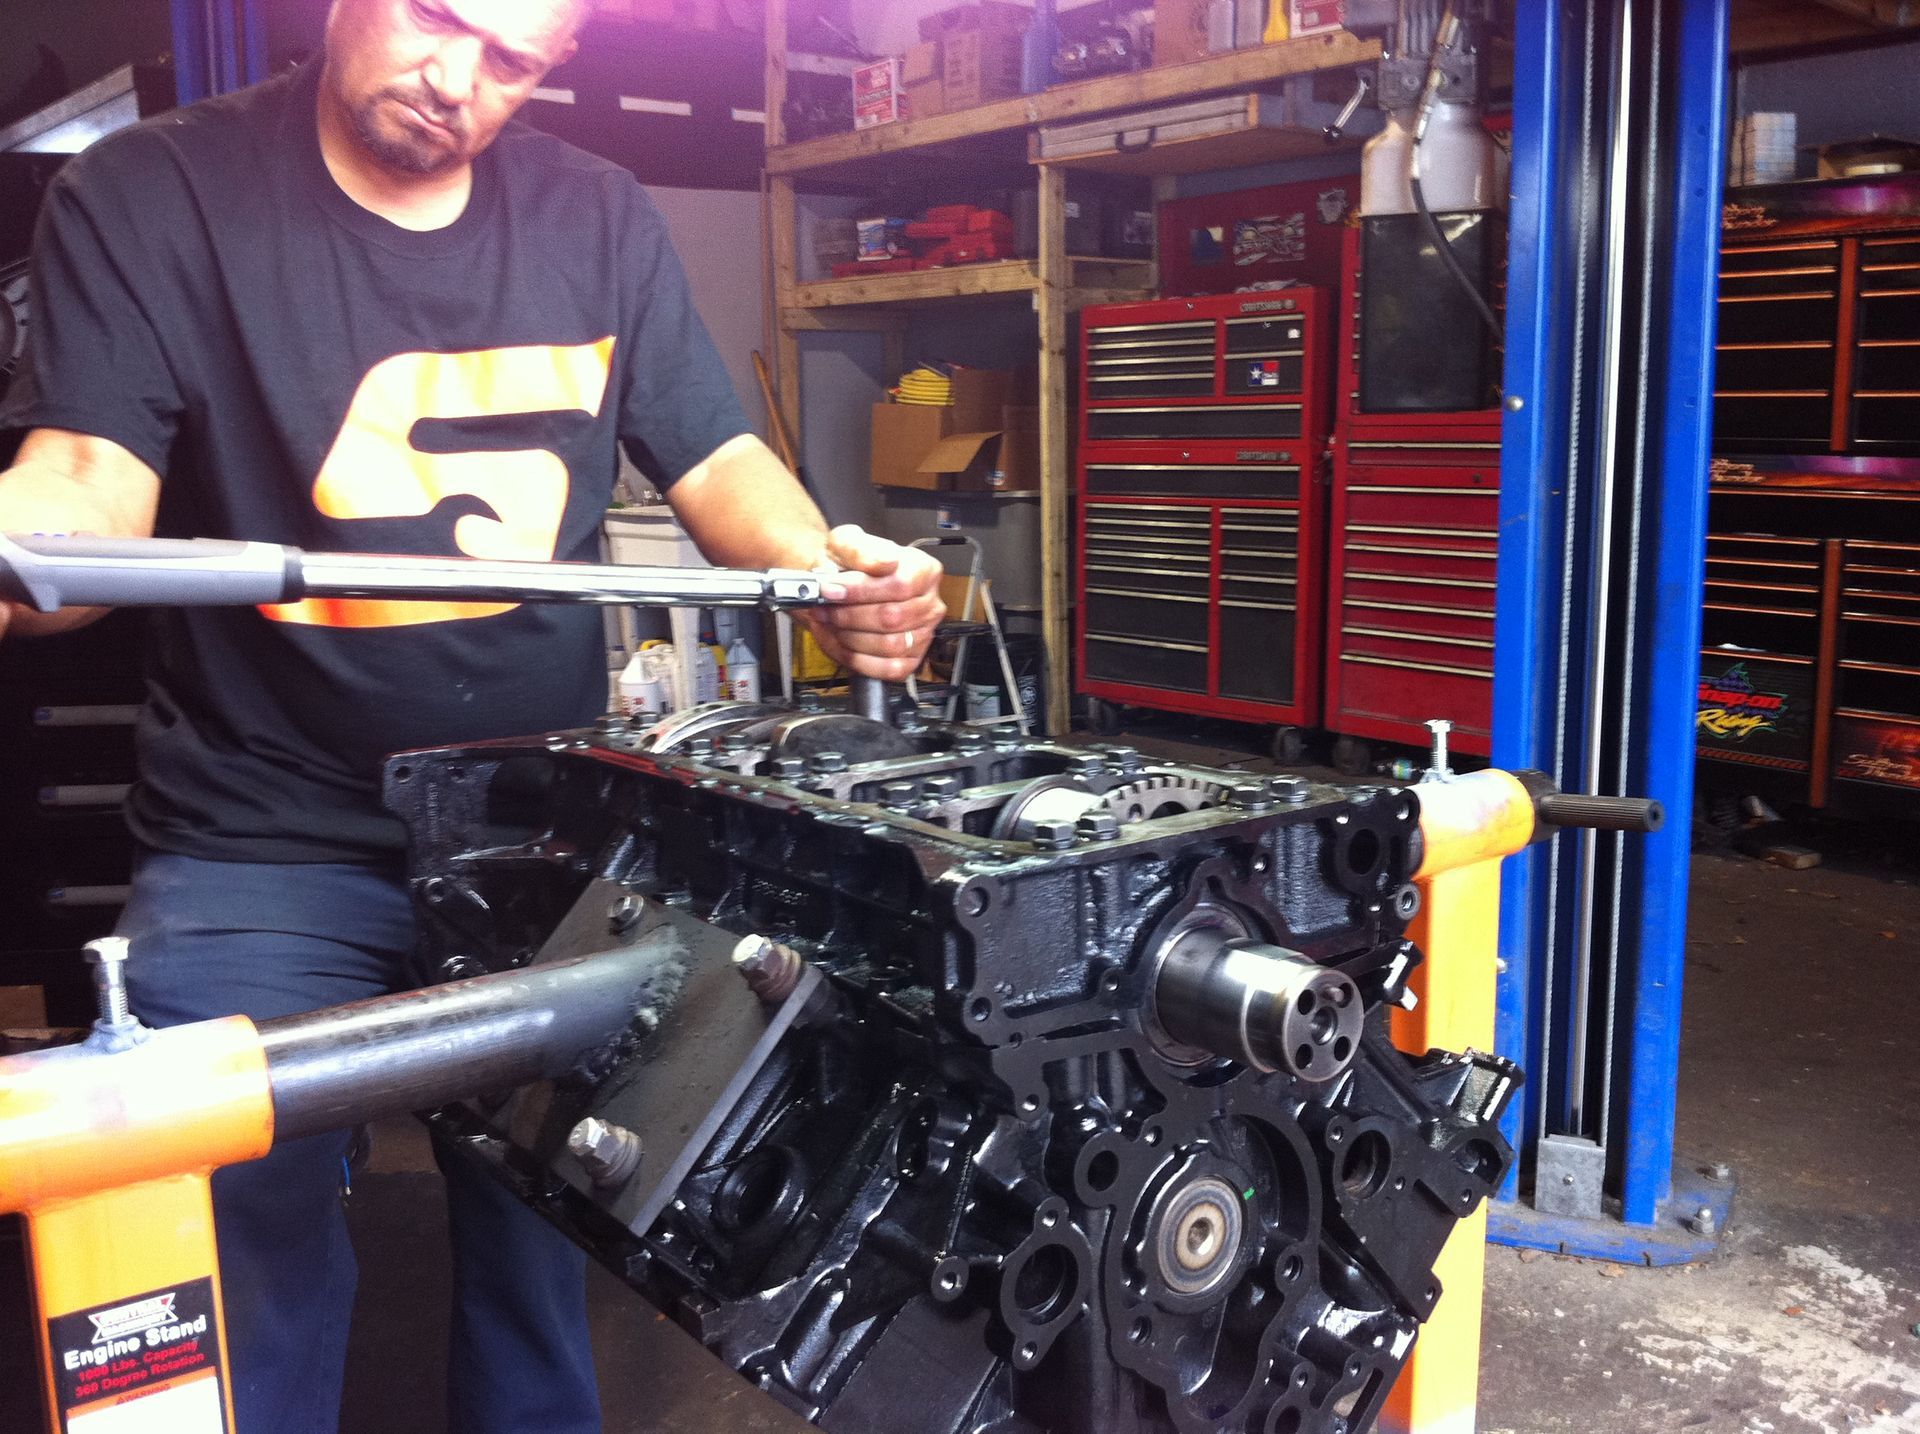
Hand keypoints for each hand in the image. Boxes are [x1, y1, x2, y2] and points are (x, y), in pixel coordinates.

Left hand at [801, 525, 944, 682]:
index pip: (900, 584)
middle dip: (850, 616)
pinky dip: (858, 659)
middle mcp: (930, 603)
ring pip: (889, 645)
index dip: (862, 590)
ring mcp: (924, 634)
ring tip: (830, 624)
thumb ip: (861, 549)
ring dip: (850, 637)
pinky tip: (842, 643)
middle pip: (892, 617)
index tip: (831, 589)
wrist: (841, 584)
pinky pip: (888, 669)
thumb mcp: (847, 543)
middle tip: (823, 609)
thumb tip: (882, 562)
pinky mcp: (912, 659)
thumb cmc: (849, 565)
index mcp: (924, 570)